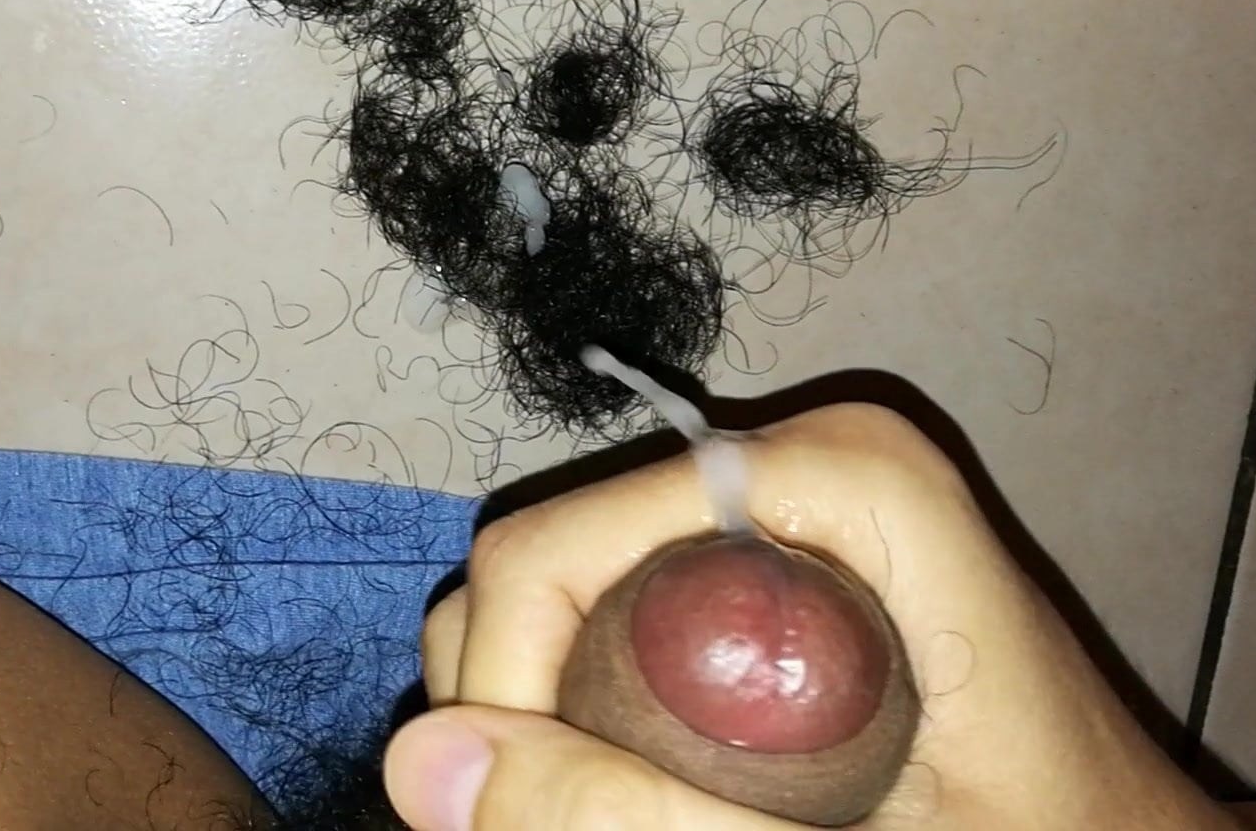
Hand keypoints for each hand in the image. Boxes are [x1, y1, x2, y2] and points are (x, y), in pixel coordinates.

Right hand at [382, 403, 1237, 829]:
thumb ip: (640, 818)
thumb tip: (425, 767)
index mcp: (829, 476)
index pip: (549, 554)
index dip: (502, 695)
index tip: (525, 816)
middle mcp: (784, 461)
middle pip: (539, 568)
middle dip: (519, 713)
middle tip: (575, 828)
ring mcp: (769, 508)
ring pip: (554, 596)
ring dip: (545, 722)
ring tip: (625, 813)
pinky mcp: (761, 559)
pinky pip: (604, 618)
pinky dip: (587, 714)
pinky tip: (646, 787)